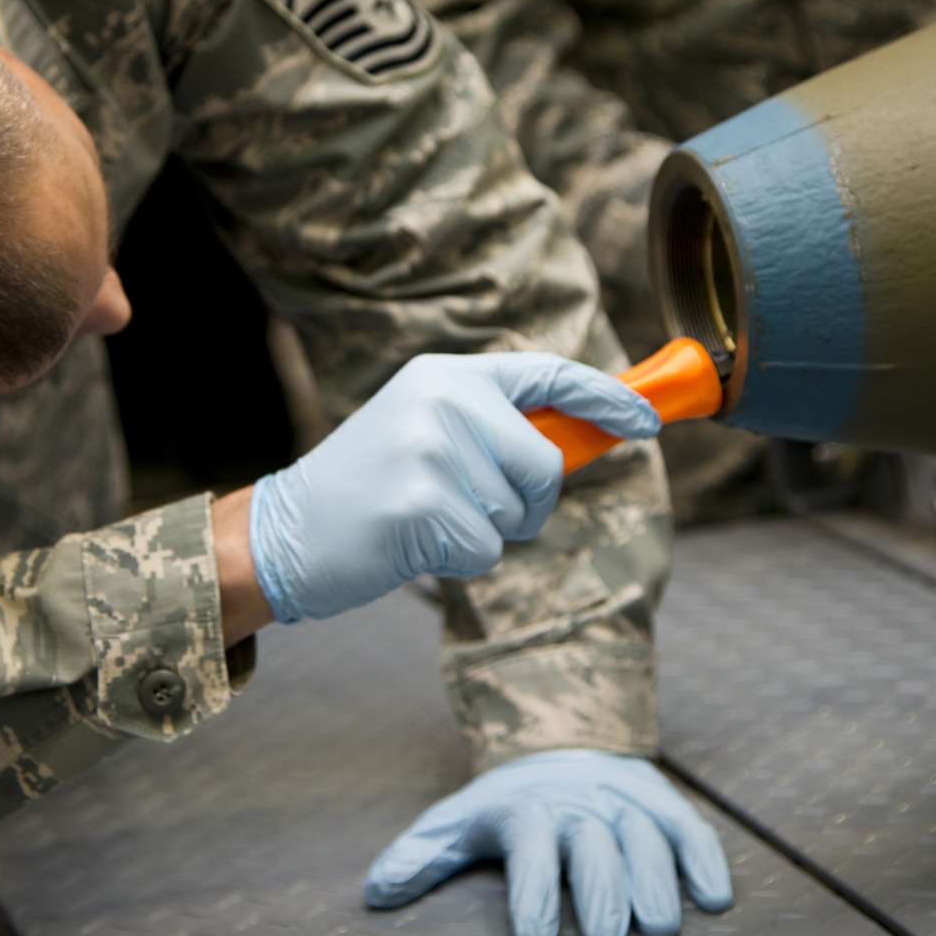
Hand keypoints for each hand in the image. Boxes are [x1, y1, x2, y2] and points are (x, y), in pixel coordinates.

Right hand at [248, 352, 656, 622]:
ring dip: (484, 533)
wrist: (286, 532)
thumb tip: (580, 438)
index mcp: (446, 374)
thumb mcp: (425, 430)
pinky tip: (413, 544)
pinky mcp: (425, 503)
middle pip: (546, 462)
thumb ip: (492, 427)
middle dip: (528, 502)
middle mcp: (443, 399)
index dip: (608, 397)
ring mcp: (432, 449)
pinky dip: (460, 561)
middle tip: (469, 510)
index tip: (649, 420)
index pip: (548, 374)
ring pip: (517, 513)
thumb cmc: (368, 491)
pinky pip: (488, 549)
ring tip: (426, 520)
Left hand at [365, 750, 733, 935]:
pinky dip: (705, 860)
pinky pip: (691, 830)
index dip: (531, 893)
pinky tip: (716, 898)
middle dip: (602, 892)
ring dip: (656, 881)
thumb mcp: (458, 823)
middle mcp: (582, 806)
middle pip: (595, 847)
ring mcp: (627, 804)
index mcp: (528, 812)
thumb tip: (375, 892)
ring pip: (647, 839)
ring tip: (661, 928)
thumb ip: (421, 857)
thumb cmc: (506, 808)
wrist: (562, 748)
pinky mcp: (665, 806)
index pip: (529, 850)